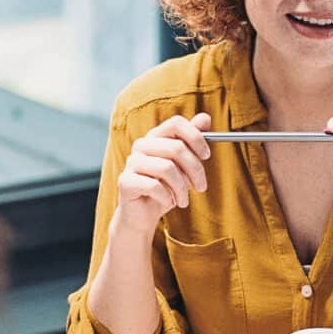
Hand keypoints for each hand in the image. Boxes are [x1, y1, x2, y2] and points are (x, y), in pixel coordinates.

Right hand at [111, 113, 212, 241]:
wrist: (143, 215)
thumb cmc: (165, 188)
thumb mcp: (184, 166)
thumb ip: (192, 141)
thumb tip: (205, 118)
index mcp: (155, 137)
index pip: (176, 123)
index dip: (195, 137)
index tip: (206, 156)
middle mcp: (141, 145)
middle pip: (176, 147)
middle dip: (195, 170)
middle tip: (201, 187)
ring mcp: (132, 162)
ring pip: (167, 168)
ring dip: (181, 188)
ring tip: (183, 200)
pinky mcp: (126, 181)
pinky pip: (154, 186)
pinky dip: (166, 197)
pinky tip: (167, 202)